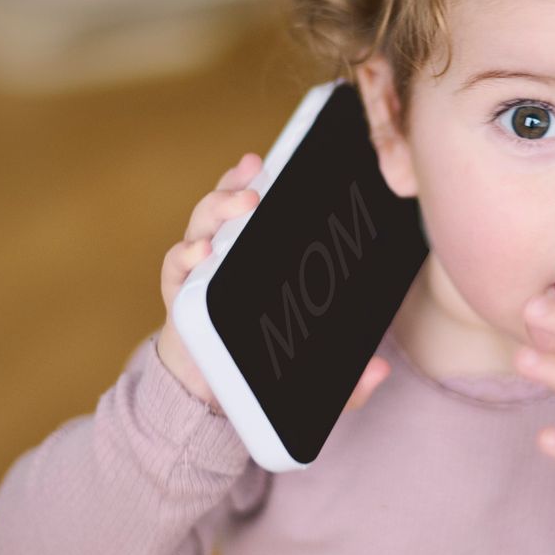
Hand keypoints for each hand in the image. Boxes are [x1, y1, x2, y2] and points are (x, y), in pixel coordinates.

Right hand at [156, 151, 389, 414]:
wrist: (204, 392)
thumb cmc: (257, 363)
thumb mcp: (309, 371)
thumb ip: (345, 377)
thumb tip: (380, 368)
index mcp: (253, 255)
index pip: (256, 208)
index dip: (258, 179)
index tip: (269, 161)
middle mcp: (222, 253)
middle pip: (227, 206)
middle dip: (239, 186)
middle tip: (259, 180)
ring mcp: (197, 271)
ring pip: (201, 226)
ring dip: (218, 208)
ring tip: (242, 202)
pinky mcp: (176, 295)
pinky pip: (174, 267)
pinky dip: (183, 256)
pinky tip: (199, 254)